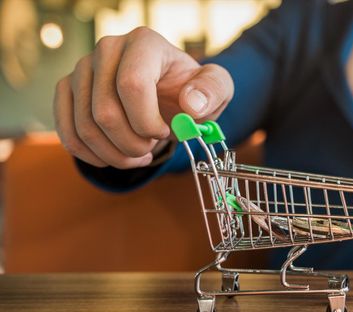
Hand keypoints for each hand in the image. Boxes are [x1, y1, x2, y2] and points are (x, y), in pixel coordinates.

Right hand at [54, 27, 233, 168]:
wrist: (169, 94)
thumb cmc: (191, 91)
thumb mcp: (216, 88)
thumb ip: (213, 90)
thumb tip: (191, 104)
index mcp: (144, 43)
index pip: (132, 86)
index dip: (147, 122)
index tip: (164, 132)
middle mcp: (107, 49)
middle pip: (105, 112)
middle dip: (133, 145)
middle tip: (151, 149)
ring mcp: (82, 69)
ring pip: (85, 128)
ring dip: (115, 155)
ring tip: (139, 154)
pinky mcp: (67, 90)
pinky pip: (67, 133)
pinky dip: (91, 155)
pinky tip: (113, 158)